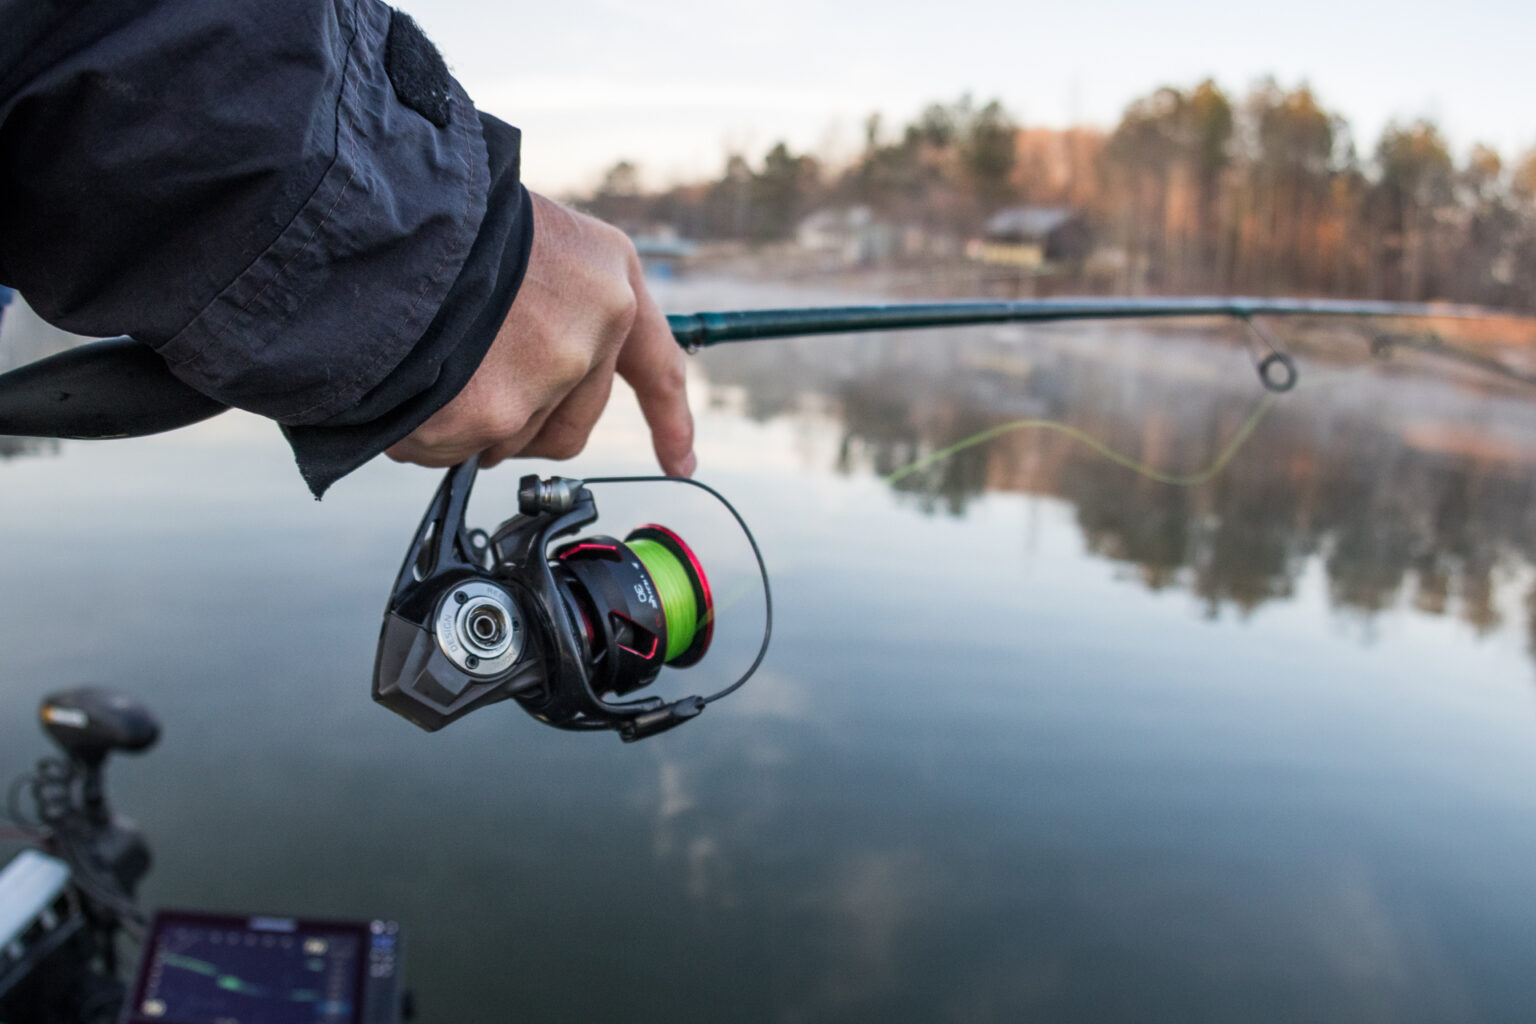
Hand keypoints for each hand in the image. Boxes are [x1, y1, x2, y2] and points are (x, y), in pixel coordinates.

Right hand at [386, 193, 695, 475]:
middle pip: (570, 423)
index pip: (657, 366)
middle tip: (474, 386)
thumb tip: (547, 369)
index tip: (679, 461)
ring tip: (429, 362)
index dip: (670, 421)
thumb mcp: (528, 239)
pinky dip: (425, 430)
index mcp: (610, 280)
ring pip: (509, 438)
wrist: (383, 213)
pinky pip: (452, 447)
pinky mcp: (489, 416)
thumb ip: (556, 302)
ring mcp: (543, 380)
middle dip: (525, 422)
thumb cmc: (446, 215)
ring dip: (470, 422)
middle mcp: (590, 334)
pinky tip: (404, 382)